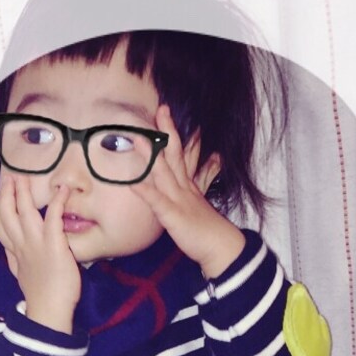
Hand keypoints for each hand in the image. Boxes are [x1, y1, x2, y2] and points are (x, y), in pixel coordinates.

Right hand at [0, 173, 81, 332]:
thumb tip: (13, 252)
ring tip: (23, 177)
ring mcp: (36, 243)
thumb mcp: (23, 275)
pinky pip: (52, 217)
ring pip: (24, 211)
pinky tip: (62, 190)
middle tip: (9, 178)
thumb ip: (17, 259)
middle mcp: (22, 245)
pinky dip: (57, 201)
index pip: (0, 227)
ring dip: (22, 192)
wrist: (49, 311)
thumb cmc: (41, 296)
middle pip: (7, 214)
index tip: (1, 197)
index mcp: (15, 252)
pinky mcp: (53, 244)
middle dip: (6, 194)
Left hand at [134, 104, 245, 278]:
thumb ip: (202, 182)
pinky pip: (158, 202)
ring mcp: (179, 200)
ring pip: (164, 173)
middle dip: (168, 131)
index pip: (180, 154)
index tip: (166, 113)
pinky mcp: (174, 216)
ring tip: (139, 139)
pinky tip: (134, 182)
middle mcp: (184, 188)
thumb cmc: (207, 230)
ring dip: (152, 156)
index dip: (173, 134)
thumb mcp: (200, 202)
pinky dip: (146, 192)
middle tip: (161, 108)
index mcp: (188, 185)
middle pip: (174, 155)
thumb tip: (212, 163)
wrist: (222, 248)